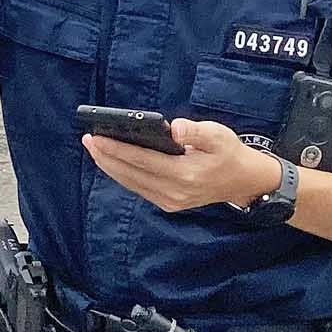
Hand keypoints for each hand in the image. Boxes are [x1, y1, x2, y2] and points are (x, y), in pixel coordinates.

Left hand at [83, 118, 275, 214]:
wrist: (243, 181)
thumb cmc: (228, 153)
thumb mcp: (219, 135)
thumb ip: (196, 131)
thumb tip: (174, 128)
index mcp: (184, 174)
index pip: (142, 160)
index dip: (117, 149)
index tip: (97, 137)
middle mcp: (174, 192)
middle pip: (131, 174)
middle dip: (107, 157)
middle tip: (88, 140)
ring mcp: (170, 201)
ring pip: (132, 183)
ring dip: (111, 166)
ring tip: (94, 148)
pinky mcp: (168, 203)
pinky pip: (139, 188)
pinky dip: (123, 175)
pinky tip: (111, 162)